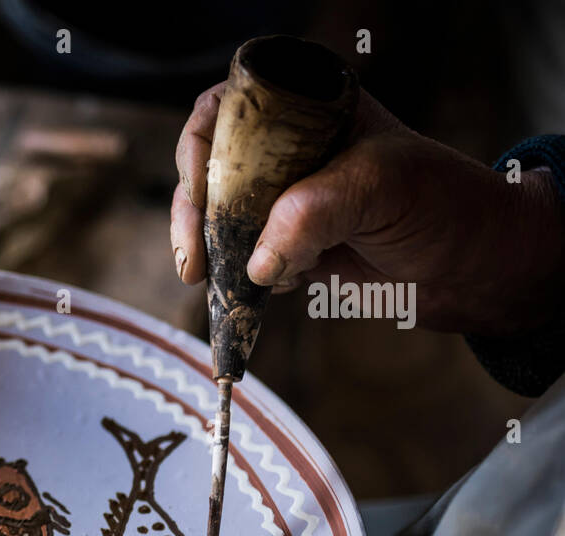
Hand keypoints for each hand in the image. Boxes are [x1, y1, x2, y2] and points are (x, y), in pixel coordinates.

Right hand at [170, 83, 563, 334]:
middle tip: (194, 258)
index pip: (229, 109)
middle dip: (195, 213)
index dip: (202, 147)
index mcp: (310, 108)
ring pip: (218, 218)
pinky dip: (238, 278)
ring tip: (215, 280)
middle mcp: (291, 150)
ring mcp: (287, 200)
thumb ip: (310, 215)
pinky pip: (242, 259)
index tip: (200, 191)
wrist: (479, 268)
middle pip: (209, 167)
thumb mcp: (379, 189)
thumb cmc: (445, 206)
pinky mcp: (289, 246)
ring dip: (210, 251)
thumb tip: (255, 263)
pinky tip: (259, 290)